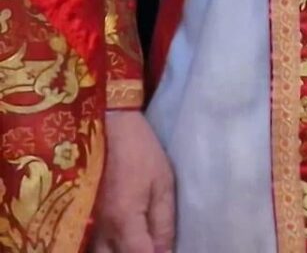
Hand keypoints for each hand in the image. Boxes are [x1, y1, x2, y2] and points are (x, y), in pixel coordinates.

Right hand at [91, 110, 175, 252]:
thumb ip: (164, 223)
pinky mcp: (78, 218)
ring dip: (119, 252)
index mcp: (124, 221)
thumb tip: (168, 252)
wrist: (107, 127)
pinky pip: (90, 245)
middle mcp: (100, 230)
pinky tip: (120, 241)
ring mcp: (86, 225)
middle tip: (152, 247)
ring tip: (139, 243)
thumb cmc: (139, 151)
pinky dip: (106, 248)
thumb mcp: (162, 183)